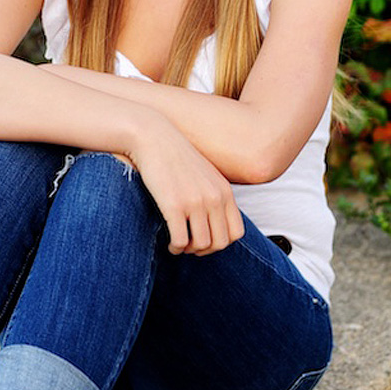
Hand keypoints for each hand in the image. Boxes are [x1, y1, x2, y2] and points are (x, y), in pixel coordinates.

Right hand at [129, 118, 243, 255]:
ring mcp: (195, 202)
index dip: (221, 243)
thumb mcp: (205, 174)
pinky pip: (180, 241)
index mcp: (224, 191)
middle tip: (190, 246)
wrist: (153, 138)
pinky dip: (175, 248)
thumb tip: (213, 223)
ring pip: (201, 245)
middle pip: (220, 243)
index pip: (236, 233)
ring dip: (188, 251)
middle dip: (204, 250)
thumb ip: (214, 195)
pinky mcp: (174, 205)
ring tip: (178, 245)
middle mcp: (214, 198)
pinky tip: (169, 243)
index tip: (205, 240)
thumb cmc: (175, 157)